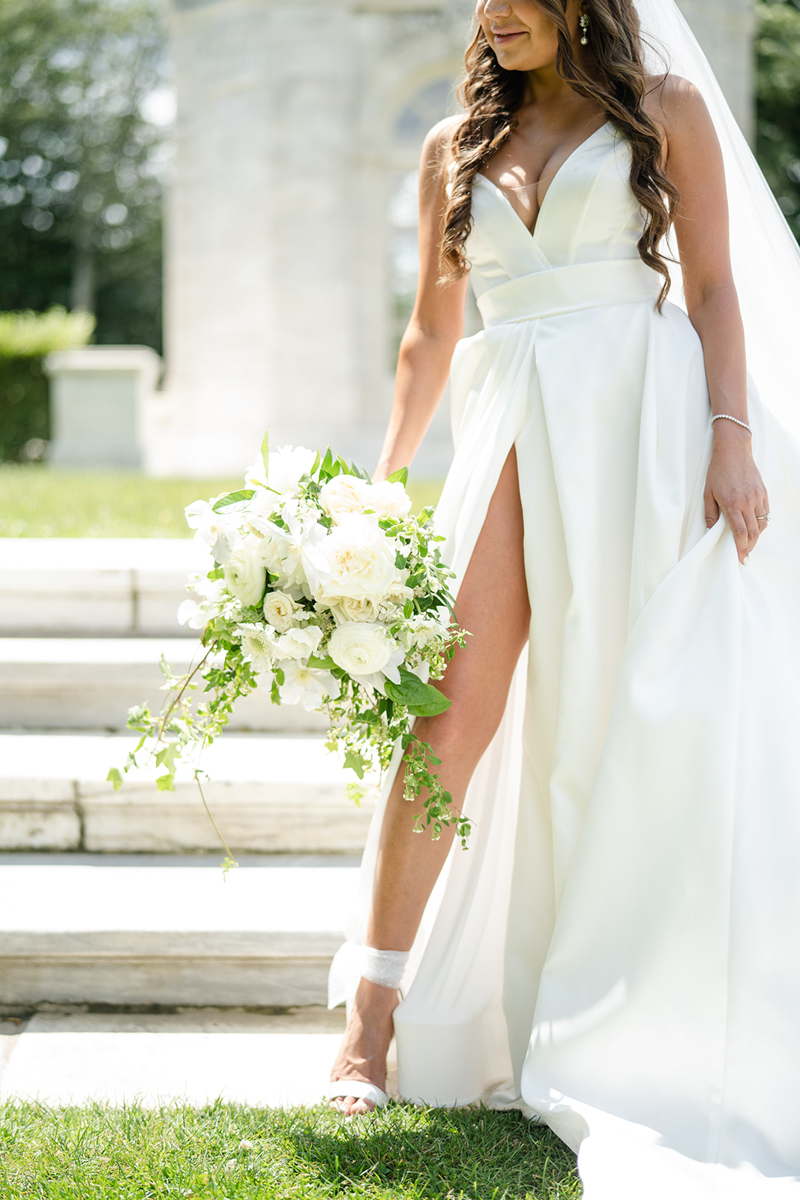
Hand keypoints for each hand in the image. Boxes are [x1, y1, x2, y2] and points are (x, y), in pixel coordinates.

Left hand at [704, 423, 768, 563]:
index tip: (741, 558)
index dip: (742, 548)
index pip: (741, 532)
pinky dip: (761, 524)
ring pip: (762, 524)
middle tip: (745, 555)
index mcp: (732, 504)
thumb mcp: (708, 493)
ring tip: (749, 544)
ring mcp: (758, 497)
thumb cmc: (718, 472)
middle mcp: (748, 502)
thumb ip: (710, 514)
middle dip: (750, 546)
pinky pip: (766, 513)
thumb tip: (712, 531)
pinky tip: (755, 528)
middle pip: (754, 532)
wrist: (733, 451)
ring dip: (756, 537)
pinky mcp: (763, 492)